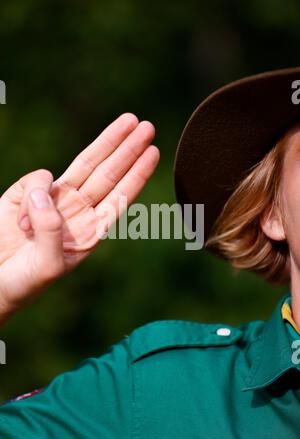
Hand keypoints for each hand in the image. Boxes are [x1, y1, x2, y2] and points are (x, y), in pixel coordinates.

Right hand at [0, 113, 158, 322]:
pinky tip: (22, 221)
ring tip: (130, 120)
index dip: (137, 175)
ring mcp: (53, 201)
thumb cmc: (22, 283)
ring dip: (108, 142)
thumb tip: (47, 191)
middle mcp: (77, 212)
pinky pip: (38, 179)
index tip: (153, 152)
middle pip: (109, 174)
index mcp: (90, 231)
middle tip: (148, 127)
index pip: (119, 197)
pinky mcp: (27, 193)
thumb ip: (51, 231)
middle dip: (128, 150)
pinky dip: (35, 192)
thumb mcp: (46, 266)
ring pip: (85, 165)